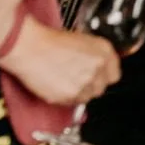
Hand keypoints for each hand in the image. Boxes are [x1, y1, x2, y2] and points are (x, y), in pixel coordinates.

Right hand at [0, 23, 120, 106]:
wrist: (30, 48)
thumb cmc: (49, 41)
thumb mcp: (81, 41)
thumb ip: (94, 56)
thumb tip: (97, 66)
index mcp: (104, 51)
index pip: (114, 75)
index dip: (103, 77)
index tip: (96, 77)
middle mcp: (98, 67)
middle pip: (101, 88)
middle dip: (90, 86)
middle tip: (76, 78)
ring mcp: (85, 83)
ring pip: (87, 97)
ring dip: (78, 93)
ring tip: (64, 80)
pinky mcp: (69, 95)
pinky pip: (72, 103)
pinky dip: (65, 98)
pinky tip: (57, 85)